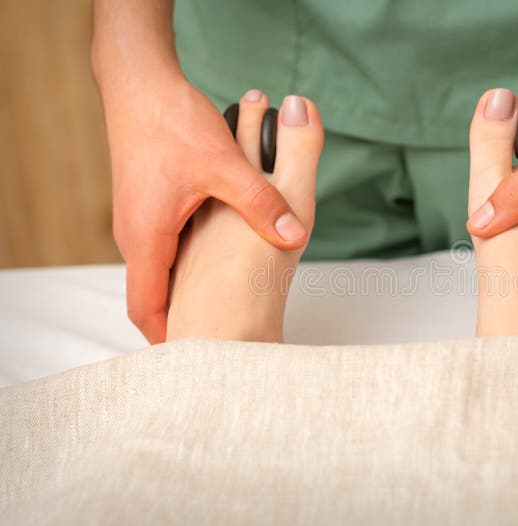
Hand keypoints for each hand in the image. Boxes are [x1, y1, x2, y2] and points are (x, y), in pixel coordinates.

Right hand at [104, 79, 305, 342]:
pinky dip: (186, 265)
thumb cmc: (171, 122)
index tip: (196, 364)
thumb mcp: (223, 165)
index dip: (170, 340)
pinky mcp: (150, 206)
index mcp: (146, 238)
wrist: (139, 83)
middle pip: (154, 297)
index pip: (147, 309)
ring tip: (220, 314)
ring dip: (186, 293)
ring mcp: (141, 222)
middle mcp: (136, 236)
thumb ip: (262, 201)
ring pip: (162, 273)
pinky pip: (166, 250)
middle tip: (216, 346)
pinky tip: (218, 264)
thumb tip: (295, 233)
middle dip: (181, 323)